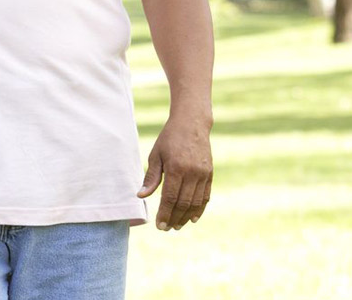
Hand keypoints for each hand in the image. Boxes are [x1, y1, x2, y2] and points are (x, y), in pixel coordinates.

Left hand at [137, 111, 211, 230]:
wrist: (192, 124)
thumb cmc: (169, 139)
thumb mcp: (156, 155)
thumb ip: (151, 177)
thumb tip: (141, 196)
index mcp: (176, 168)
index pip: (170, 198)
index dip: (165, 214)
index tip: (159, 225)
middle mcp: (192, 173)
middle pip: (183, 203)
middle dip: (174, 218)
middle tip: (166, 228)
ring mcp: (203, 174)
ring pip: (196, 202)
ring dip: (186, 217)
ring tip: (177, 226)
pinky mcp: (209, 174)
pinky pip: (205, 196)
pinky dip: (200, 209)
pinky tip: (192, 218)